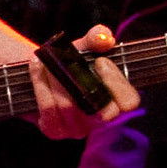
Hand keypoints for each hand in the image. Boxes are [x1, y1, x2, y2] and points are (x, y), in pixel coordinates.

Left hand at [30, 22, 142, 140]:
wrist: (43, 73)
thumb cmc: (71, 60)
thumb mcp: (86, 45)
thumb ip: (98, 37)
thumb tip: (104, 38)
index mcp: (116, 100)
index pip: (130, 102)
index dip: (116, 83)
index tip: (100, 61)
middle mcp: (100, 120)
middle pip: (100, 112)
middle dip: (81, 82)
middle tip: (66, 61)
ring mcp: (78, 129)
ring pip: (69, 108)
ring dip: (55, 78)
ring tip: (46, 60)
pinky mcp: (54, 131)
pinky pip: (49, 111)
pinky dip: (40, 85)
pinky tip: (36, 67)